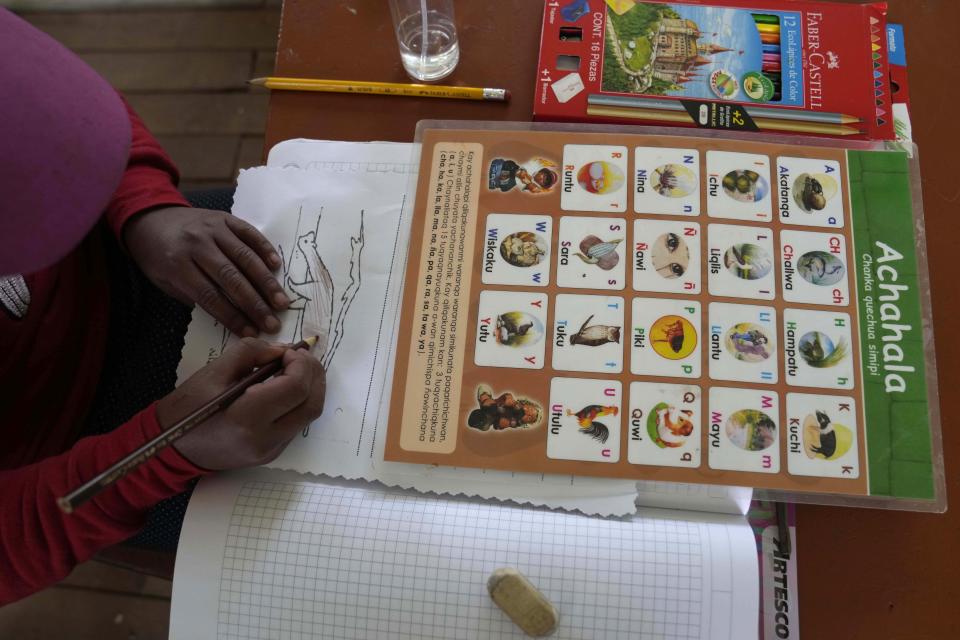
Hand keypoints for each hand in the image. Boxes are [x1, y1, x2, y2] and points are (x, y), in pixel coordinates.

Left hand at [123, 206, 290, 336]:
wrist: (151, 219)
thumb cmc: (157, 257)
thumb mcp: (164, 281)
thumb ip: (194, 296)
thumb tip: (230, 315)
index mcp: (177, 263)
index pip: (210, 295)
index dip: (232, 316)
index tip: (251, 333)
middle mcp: (197, 244)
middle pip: (231, 278)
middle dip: (254, 304)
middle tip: (273, 323)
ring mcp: (213, 228)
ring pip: (245, 257)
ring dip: (266, 282)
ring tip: (281, 302)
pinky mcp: (226, 218)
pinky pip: (249, 233)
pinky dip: (265, 249)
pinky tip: (276, 267)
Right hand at [163, 337, 325, 469]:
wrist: (171, 446)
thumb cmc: (188, 405)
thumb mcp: (215, 370)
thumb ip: (252, 352)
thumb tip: (284, 350)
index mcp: (246, 418)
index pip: (295, 388)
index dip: (301, 365)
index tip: (290, 351)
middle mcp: (264, 439)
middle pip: (311, 404)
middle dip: (313, 374)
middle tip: (301, 357)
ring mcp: (271, 450)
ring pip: (309, 416)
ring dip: (311, 388)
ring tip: (296, 369)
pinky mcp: (272, 454)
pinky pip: (297, 424)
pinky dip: (300, 402)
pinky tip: (286, 388)